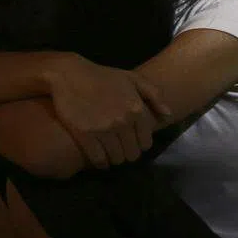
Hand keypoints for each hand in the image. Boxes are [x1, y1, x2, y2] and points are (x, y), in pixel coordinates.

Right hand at [46, 58, 172, 169]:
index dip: (140, 145)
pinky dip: (101, 163)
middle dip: (128, 153)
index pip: (146, 142)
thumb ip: (154, 95)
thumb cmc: (103, 76)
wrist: (70, 74)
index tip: (132, 142)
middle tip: (120, 148)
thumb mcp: (132, 78)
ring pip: (117, 159)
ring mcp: (103, 129)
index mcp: (136, 109)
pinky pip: (99, 160)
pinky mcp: (85, 135)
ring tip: (110, 152)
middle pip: (132, 154)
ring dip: (115, 159)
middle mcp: (123, 121)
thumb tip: (168, 115)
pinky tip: (99, 159)